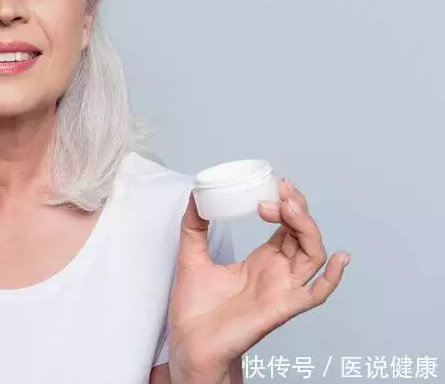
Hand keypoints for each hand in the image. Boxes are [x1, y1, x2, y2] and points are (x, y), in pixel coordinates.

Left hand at [166, 179, 349, 383]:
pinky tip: (340, 259)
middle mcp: (277, 273)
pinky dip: (332, 278)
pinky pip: (316, 295)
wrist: (189, 343)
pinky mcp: (281, 308)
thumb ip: (193, 225)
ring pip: (313, 255)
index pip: (286, 226)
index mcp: (262, 260)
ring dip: (307, 228)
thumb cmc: (195, 309)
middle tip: (280, 190)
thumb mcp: (191, 256)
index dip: (285, 204)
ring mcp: (282, 290)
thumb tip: (196, 195)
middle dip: (296, 208)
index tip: (271, 186)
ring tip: (288, 207)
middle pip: (303, 235)